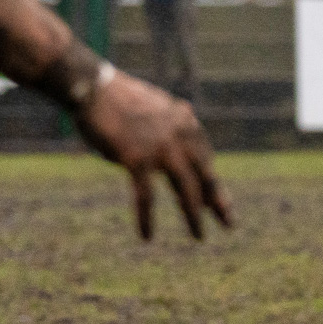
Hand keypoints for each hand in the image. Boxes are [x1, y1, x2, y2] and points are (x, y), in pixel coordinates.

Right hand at [74, 70, 231, 239]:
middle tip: (229, 224)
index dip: (213, 183)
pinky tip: (147, 236)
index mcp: (186, 122)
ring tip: (199, 236)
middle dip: (217, 202)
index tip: (219, 203)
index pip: (205, 159)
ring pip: (186, 189)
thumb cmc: (119, 98)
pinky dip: (146, 218)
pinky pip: (146, 197)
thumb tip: (188, 123)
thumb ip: (173, 119)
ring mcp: (161, 148)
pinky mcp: (138, 160)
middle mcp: (180, 136)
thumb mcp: (156, 105)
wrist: (92, 87)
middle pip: (205, 176)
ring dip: (193, 216)